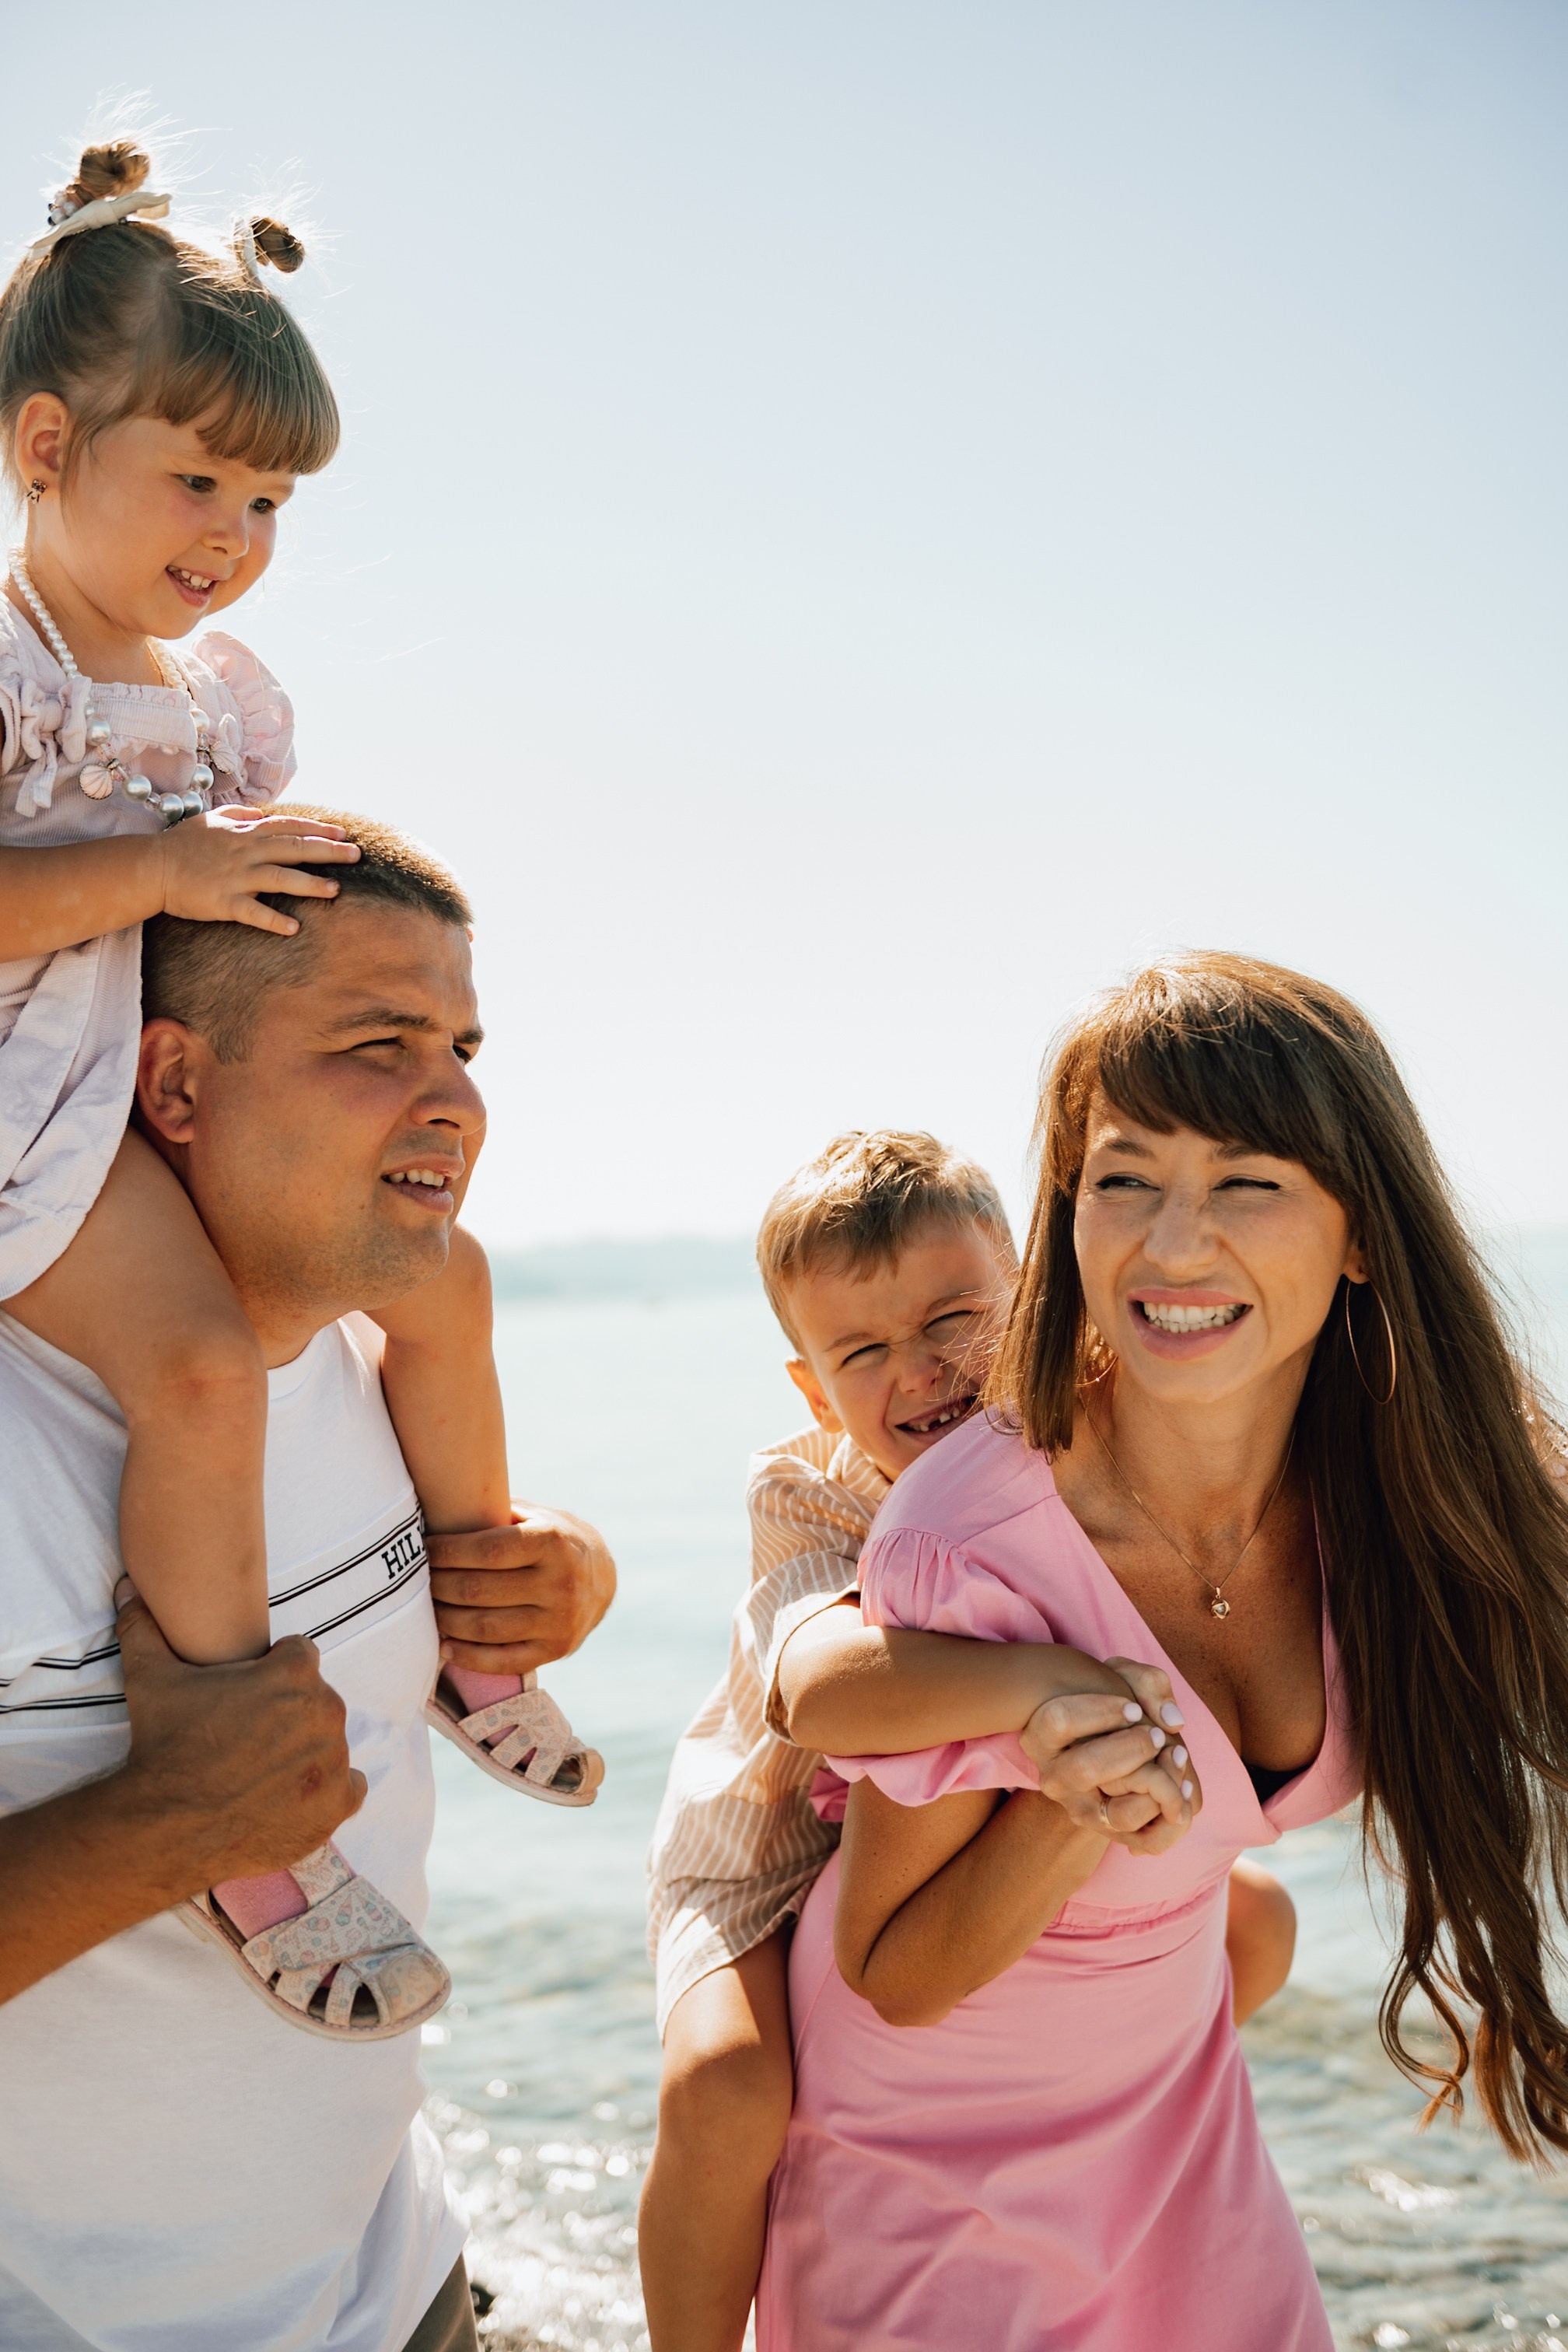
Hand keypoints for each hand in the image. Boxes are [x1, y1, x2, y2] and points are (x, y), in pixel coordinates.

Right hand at [114, 1582, 364, 1894]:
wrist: (166, 1826)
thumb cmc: (163, 1746)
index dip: (271, 1672)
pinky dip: (326, 1792)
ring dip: (304, 1752)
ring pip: (328, 1743)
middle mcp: (326, 1709)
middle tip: (248, 1737)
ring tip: (260, 1771)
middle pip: (314, 1700)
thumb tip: (126, 1588)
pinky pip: (348, 1787)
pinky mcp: (336, 1804)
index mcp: (295, 1672)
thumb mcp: (150, 1679)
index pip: (298, 1655)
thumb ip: (144, 1627)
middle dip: (287, 1714)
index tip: (246, 1695)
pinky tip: (290, 1796)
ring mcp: (335, 1759)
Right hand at [158, 812, 360, 935]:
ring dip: (310, 884)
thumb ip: (240, 815)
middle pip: (295, 848)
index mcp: (245, 832)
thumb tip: (262, 814)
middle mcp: (245, 851)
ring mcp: (236, 876)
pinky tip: (293, 928)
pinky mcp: (224, 901)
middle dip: (328, 851)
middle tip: (357, 855)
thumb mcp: (211, 820)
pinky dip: (274, 921)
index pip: (290, 827)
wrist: (150, 867)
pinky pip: (254, 912)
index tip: (344, 832)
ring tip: (336, 890)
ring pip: (281, 878)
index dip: (318, 829)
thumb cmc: (181, 844)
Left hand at [428, 1503, 615, 1675]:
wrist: (604, 1578)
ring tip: (427, 1609)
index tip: (423, 1549)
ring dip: (446, 1620)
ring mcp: (559, 1621)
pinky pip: (502, 1661)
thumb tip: (441, 1512)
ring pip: (484, 1628)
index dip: (446, 1553)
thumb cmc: (554, 1539)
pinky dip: (467, 1657)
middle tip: (418, 1580)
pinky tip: (445, 1646)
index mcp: (553, 1542)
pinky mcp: (556, 1650)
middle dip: (438, 1585)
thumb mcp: (537, 1516)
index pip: (486, 1551)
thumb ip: (497, 1514)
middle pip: (478, 1590)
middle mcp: (559, 1583)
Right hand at [1019, 1686, 1201, 1856]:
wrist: (1110, 1742)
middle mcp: (1055, 1780)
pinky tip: (1187, 1788)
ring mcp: (1082, 1812)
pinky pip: (1147, 1841)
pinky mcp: (1113, 1833)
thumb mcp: (1125, 1678)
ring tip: (1178, 1756)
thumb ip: (1149, 1682)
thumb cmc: (1113, 1704)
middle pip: (1085, 1768)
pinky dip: (1174, 1823)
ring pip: (1121, 1814)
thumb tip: (1172, 1720)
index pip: (1060, 1721)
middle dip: (1132, 1748)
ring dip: (1161, 1785)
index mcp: (1042, 1736)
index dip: (1100, 1712)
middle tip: (1157, 1735)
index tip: (1133, 1709)